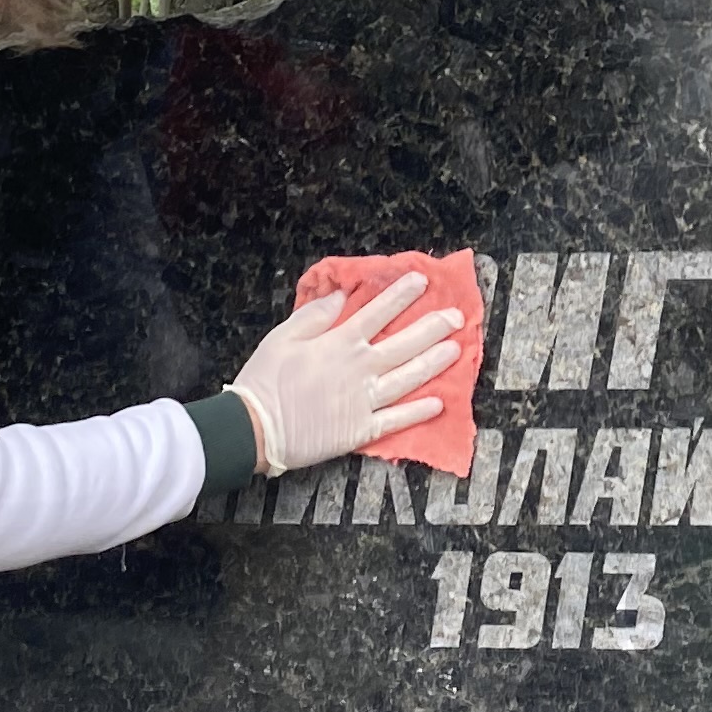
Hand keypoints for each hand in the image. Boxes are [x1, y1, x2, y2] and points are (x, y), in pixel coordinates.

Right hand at [231, 272, 459, 472]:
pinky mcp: (361, 429)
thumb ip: (314, 316)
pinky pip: (397, 420)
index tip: (421, 282)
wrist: (255, 428)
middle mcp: (359, 369)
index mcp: (339, 343)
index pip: (377, 313)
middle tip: (456, 316)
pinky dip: (418, 411)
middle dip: (433, 327)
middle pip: (403, 344)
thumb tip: (340, 296)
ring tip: (456, 350)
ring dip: (434, 362)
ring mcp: (363, 400)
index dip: (401, 296)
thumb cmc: (265, 380)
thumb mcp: (282, 337)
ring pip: (408, 378)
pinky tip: (439, 403)